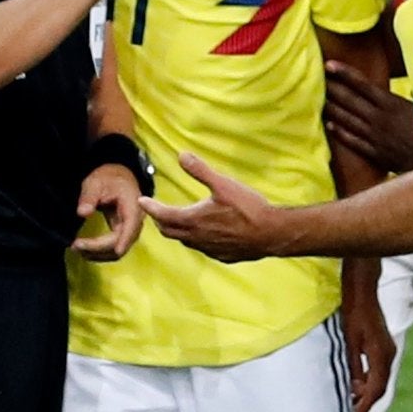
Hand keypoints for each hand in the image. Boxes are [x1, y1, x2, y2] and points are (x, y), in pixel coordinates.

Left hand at [71, 163, 142, 261]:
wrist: (117, 178)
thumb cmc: (109, 178)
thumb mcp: (96, 182)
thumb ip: (89, 197)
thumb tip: (82, 213)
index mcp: (133, 205)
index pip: (131, 225)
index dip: (125, 240)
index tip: (116, 251)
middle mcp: (135, 220)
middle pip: (121, 242)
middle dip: (99, 248)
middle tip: (76, 245)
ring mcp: (130, 230)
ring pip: (117, 250)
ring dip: (97, 254)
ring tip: (77, 248)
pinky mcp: (122, 235)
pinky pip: (113, 249)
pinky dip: (99, 253)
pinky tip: (84, 250)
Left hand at [140, 152, 277, 262]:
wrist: (271, 234)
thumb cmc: (247, 207)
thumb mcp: (223, 184)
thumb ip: (200, 170)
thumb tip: (181, 155)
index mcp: (193, 220)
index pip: (163, 215)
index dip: (150, 207)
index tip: (142, 201)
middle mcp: (197, 238)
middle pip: (169, 231)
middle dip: (160, 220)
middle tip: (156, 211)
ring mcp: (209, 249)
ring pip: (185, 241)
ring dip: (177, 230)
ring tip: (177, 220)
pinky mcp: (221, 256)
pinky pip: (201, 247)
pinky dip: (195, 238)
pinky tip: (204, 232)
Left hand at [323, 60, 412, 175]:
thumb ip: (410, 95)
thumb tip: (407, 83)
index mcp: (391, 103)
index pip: (362, 84)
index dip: (344, 73)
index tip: (329, 65)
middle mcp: (380, 118)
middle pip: (350, 100)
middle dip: (332, 89)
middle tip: (315, 79)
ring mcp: (375, 137)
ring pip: (347, 120)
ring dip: (332, 109)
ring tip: (317, 100)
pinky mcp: (376, 153)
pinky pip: (353, 141)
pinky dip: (340, 133)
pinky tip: (330, 126)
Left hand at [340, 273, 395, 411]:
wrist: (363, 291)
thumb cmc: (354, 313)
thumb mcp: (350, 341)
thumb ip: (353, 365)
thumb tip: (354, 386)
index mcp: (381, 355)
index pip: (376, 387)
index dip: (366, 404)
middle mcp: (389, 355)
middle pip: (380, 385)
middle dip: (367, 400)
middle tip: (353, 410)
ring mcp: (388, 350)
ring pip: (380, 378)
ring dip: (368, 389)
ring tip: (353, 399)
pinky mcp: (384, 346)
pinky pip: (379, 369)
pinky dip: (370, 378)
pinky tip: (358, 382)